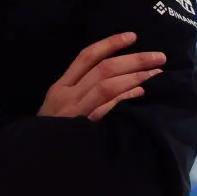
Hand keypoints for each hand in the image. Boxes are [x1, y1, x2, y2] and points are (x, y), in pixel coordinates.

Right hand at [38, 32, 165, 120]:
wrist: (37, 159)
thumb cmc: (52, 132)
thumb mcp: (59, 107)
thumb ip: (80, 91)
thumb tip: (116, 75)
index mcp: (60, 87)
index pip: (86, 57)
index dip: (110, 43)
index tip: (133, 36)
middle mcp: (67, 96)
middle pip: (103, 69)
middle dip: (134, 60)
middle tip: (159, 56)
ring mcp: (75, 113)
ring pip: (106, 86)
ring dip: (134, 77)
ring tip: (156, 73)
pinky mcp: (84, 130)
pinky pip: (106, 110)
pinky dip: (124, 98)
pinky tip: (140, 93)